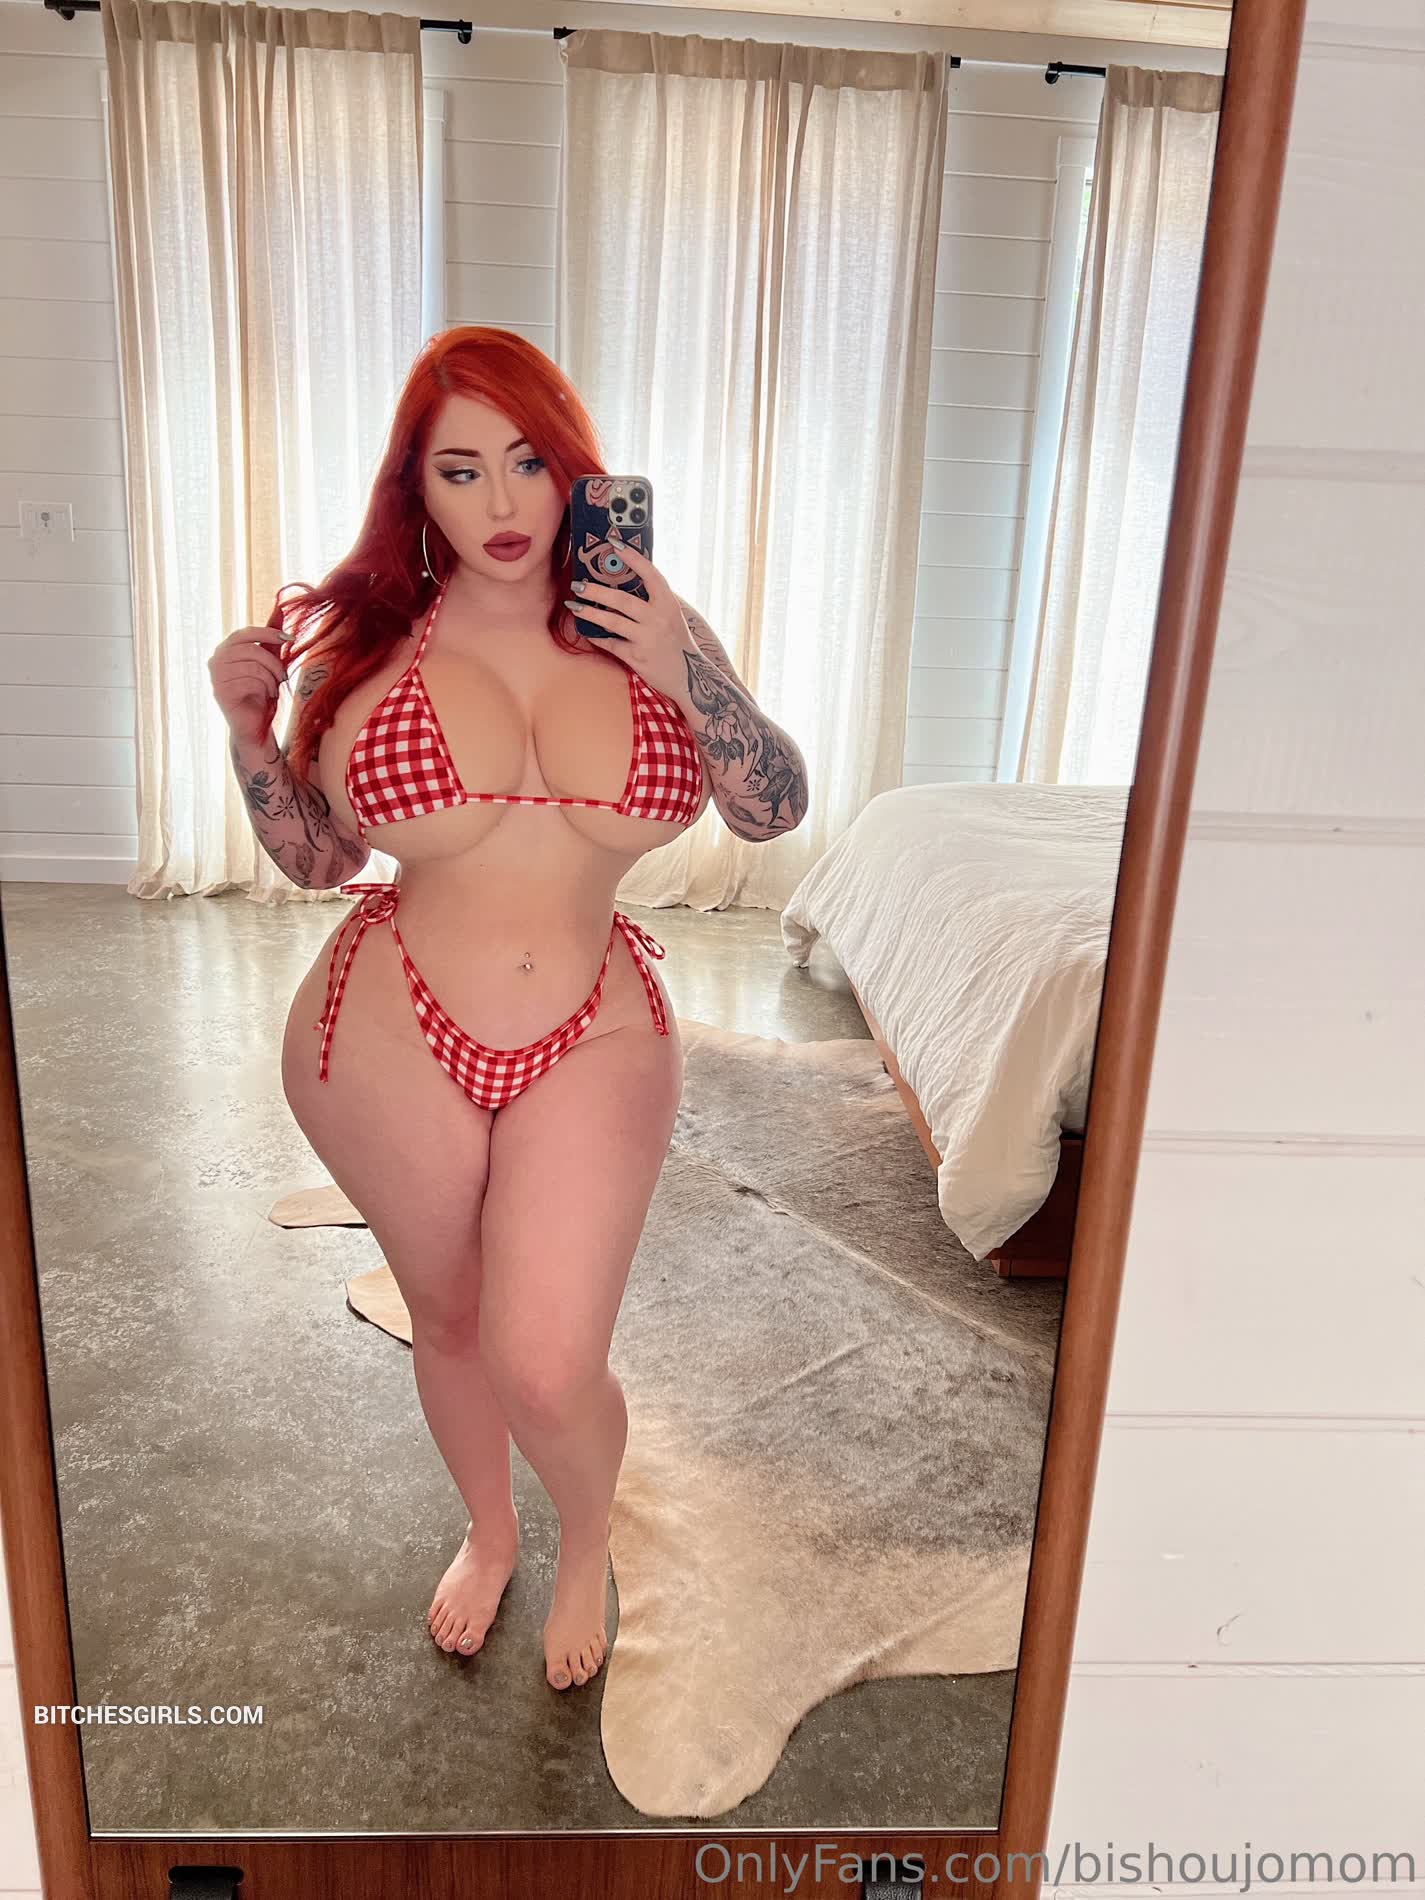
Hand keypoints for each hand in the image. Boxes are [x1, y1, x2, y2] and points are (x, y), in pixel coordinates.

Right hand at [209, 624, 289, 746]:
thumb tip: (280, 611)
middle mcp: (216, 660)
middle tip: (283, 676)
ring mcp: (216, 676)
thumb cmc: (261, 693)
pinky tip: (265, 697)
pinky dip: (264, 689)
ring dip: (271, 679)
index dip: (268, 633)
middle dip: (273, 662)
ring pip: (253, 666)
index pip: (245, 633)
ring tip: (273, 689)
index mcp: (226, 649)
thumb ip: (270, 641)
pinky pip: (249, 681)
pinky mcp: (221, 691)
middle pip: (251, 649)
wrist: (255, 724)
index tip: (289, 638)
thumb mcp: (268, 663)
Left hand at [562, 540, 697, 699]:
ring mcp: (648, 639)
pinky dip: (597, 636)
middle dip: (595, 590)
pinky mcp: (638, 657)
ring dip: (589, 612)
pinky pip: (611, 643)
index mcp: (668, 603)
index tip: (613, 543)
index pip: (650, 574)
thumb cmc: (676, 641)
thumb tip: (627, 578)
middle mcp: (658, 619)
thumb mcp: (671, 615)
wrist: (688, 676)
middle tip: (577, 584)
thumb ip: (654, 599)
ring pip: (612, 622)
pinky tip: (586, 630)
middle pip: (621, 600)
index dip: (632, 557)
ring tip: (573, 606)